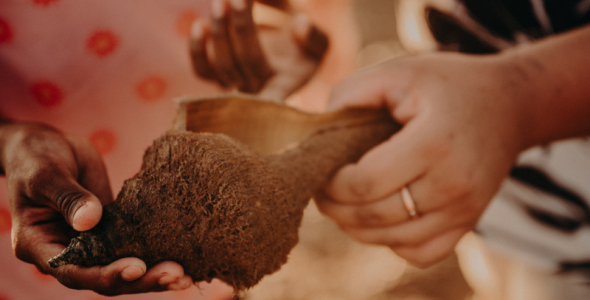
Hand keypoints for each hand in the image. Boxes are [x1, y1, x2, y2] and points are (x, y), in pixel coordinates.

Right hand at [0, 122, 191, 294]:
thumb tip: (91, 220)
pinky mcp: (113, 233)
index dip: (104, 275)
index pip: (74, 272)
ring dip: (154, 276)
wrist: (48, 148)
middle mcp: (67, 254)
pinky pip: (134, 248)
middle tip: (174, 274)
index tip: (137, 266)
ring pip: (123, 270)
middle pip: (104, 279)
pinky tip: (183, 259)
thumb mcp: (45, 175)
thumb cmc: (37, 159)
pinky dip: (156, 255)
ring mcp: (92, 245)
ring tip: (184, 276)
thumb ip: (67, 197)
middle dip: (140, 280)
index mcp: (40, 247)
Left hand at [190, 0, 327, 100]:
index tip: (261, 96)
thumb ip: (315, 36)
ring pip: (220, 65)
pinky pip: (201, 70)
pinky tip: (200, 25)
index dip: (265, 101)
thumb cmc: (303, 42)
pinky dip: (196, 49)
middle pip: (245, 62)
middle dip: (242, 28)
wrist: (284, 41)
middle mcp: (257, 86)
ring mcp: (234, 81)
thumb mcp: (319, 40)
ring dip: (219, 31)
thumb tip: (301, 26)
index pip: (273, 97)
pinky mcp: (216, 73)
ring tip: (221, 2)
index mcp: (285, 84)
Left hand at [315, 52, 530, 265]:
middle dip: (335, 208)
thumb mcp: (398, 71)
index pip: (364, 184)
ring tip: (345, 204)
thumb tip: (316, 130)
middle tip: (322, 190)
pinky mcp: (469, 223)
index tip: (321, 171)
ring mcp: (465, 210)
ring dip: (357, 227)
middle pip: (373, 217)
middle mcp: (453, 185)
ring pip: (392, 240)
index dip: (331, 184)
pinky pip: (421, 253)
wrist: (511, 104)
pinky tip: (381, 218)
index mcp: (432, 143)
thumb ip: (351, 93)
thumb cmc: (447, 85)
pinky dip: (392, 242)